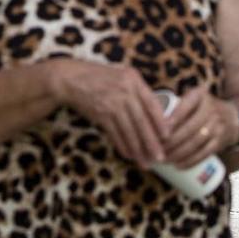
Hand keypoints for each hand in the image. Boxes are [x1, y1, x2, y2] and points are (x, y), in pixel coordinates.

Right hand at [48, 60, 164, 164]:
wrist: (70, 79)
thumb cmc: (98, 77)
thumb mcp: (121, 75)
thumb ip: (137, 91)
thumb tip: (155, 115)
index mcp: (133, 79)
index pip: (153, 104)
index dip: (161, 123)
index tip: (168, 137)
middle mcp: (125, 90)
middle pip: (142, 121)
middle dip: (152, 142)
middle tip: (160, 157)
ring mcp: (112, 102)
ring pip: (130, 130)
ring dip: (138, 149)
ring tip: (145, 162)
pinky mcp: (100, 113)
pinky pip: (115, 133)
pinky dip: (122, 145)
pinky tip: (129, 155)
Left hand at [160, 90, 236, 170]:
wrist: (232, 118)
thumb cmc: (201, 108)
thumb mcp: (193, 98)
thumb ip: (174, 103)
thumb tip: (146, 118)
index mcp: (200, 96)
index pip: (185, 106)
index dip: (173, 119)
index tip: (159, 131)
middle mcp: (211, 110)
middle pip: (189, 128)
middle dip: (171, 142)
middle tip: (157, 150)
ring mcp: (217, 127)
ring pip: (196, 142)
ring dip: (178, 153)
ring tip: (164, 159)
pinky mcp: (220, 142)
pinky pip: (204, 153)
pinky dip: (190, 161)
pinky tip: (178, 166)